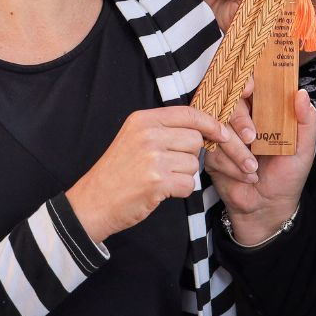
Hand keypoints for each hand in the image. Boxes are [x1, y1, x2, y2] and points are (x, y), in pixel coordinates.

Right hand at [67, 106, 228, 243]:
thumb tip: (202, 127)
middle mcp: (148, 134)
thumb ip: (163, 129)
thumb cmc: (117, 172)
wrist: (92, 202)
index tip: (222, 133)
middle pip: (194, 140)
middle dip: (190, 155)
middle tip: (170, 166)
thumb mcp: (134, 138)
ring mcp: (152, 158)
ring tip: (160, 179)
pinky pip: (188, 184)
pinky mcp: (157, 182)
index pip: (188, 113)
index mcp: (143, 120)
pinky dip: (180, 191)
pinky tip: (161, 191)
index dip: (210, 124)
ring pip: (193, 163)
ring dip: (183, 175)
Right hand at [205, 88, 315, 245]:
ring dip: (238, 150)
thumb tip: (301, 93)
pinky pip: (214, 151)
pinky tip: (246, 177)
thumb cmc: (287, 177)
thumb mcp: (303, 149)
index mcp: (263, 112)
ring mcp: (224, 136)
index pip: (251, 87)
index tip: (249, 87)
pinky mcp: (213, 155)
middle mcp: (242, 121)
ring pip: (219, 128)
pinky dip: (232, 166)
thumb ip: (306, 121)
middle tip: (253, 138)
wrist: (269, 208)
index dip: (246, 81)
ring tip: (254, 167)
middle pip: (230, 103)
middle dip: (240, 120)